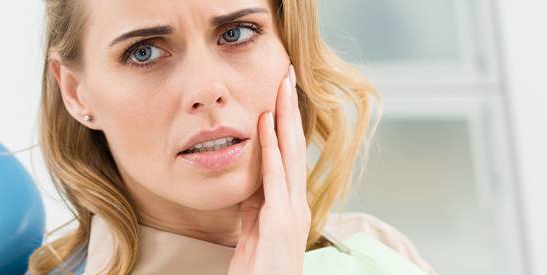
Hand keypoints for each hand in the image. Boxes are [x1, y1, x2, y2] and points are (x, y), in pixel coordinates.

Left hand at [228, 65, 310, 274]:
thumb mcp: (252, 235)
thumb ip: (253, 210)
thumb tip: (250, 186)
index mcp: (289, 208)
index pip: (288, 158)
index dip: (284, 126)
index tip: (280, 97)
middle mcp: (296, 206)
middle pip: (293, 148)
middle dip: (289, 111)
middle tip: (286, 76)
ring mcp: (292, 213)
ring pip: (289, 154)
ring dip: (284, 118)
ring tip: (281, 87)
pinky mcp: (281, 222)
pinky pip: (274, 176)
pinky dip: (270, 147)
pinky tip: (266, 123)